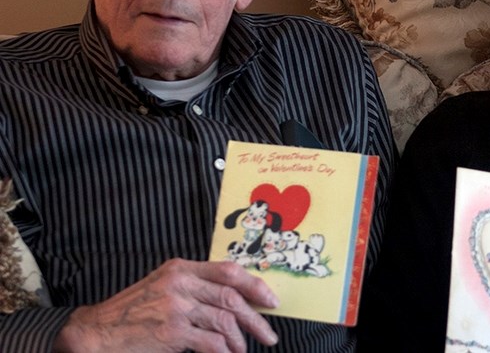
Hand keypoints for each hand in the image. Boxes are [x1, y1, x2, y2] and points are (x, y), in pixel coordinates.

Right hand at [53, 258, 279, 352]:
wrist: (96, 332)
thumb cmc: (133, 312)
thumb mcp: (163, 286)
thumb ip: (195, 286)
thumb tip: (235, 300)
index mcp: (181, 268)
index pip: (228, 270)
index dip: (255, 285)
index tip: (271, 300)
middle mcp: (180, 283)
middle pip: (232, 297)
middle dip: (256, 317)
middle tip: (269, 334)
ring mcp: (176, 307)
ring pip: (225, 320)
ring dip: (240, 339)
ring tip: (243, 349)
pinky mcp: (172, 332)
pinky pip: (212, 342)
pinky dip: (224, 351)